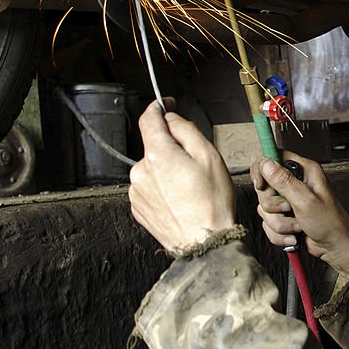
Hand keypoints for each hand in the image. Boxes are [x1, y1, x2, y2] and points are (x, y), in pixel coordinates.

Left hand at [129, 100, 235, 251]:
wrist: (205, 243)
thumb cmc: (211, 202)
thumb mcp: (208, 155)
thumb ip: (186, 130)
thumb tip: (171, 119)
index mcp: (157, 155)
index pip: (148, 119)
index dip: (158, 107)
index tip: (166, 105)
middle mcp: (140, 172)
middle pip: (154, 146)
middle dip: (172, 148)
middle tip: (196, 164)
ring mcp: (137, 192)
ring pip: (152, 168)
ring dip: (167, 170)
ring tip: (190, 188)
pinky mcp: (138, 208)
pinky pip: (149, 187)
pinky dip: (163, 188)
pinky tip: (180, 199)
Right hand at [253, 153, 348, 275]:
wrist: (335, 247)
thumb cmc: (329, 222)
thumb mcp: (306, 200)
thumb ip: (284, 181)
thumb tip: (266, 163)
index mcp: (303, 170)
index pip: (273, 158)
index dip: (262, 170)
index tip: (261, 185)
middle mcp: (295, 182)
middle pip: (264, 187)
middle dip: (274, 206)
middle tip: (290, 209)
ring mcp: (288, 200)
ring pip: (265, 209)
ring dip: (280, 223)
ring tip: (297, 226)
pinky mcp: (284, 216)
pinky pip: (268, 223)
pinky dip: (279, 233)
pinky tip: (294, 235)